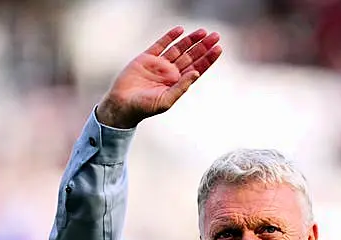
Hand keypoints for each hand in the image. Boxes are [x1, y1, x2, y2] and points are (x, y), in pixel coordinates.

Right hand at [96, 26, 221, 128]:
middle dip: (203, 46)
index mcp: (178, 83)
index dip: (208, 59)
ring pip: (179, 48)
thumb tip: (195, 74)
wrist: (122, 104)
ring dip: (190, 40)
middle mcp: (171, 72)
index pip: (197, 68)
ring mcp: (159, 64)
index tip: (218, 49)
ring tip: (202, 31)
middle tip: (215, 36)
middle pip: (191, 56)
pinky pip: (161, 44)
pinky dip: (170, 37)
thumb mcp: (166, 100)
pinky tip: (180, 30)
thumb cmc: (144, 107)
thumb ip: (181, 87)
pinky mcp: (147, 58)